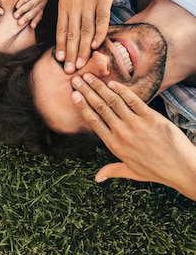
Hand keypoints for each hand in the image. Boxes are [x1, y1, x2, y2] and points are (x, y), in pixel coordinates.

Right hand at [14, 0, 48, 28]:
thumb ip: (30, 1)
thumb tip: (21, 9)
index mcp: (43, 2)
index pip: (39, 13)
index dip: (35, 20)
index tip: (31, 27)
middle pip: (35, 11)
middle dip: (27, 18)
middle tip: (19, 24)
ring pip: (31, 5)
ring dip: (23, 11)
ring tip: (15, 15)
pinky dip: (23, 1)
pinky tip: (17, 5)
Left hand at [55, 0, 115, 72]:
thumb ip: (69, 8)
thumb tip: (71, 25)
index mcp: (64, 5)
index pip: (62, 30)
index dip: (62, 46)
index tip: (60, 61)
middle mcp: (74, 6)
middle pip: (72, 35)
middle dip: (71, 54)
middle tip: (70, 71)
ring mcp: (89, 2)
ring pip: (85, 30)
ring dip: (84, 49)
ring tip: (82, 64)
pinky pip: (101, 19)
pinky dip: (99, 33)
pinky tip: (97, 45)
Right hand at [70, 73, 195, 199]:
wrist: (182, 169)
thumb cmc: (157, 171)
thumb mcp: (131, 172)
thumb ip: (112, 170)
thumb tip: (97, 177)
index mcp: (114, 145)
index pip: (93, 121)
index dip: (82, 106)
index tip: (74, 95)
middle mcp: (122, 133)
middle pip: (100, 107)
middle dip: (86, 92)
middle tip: (77, 80)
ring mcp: (136, 124)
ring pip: (113, 101)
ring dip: (100, 87)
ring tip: (90, 77)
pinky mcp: (151, 118)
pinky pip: (133, 100)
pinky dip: (122, 90)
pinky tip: (112, 83)